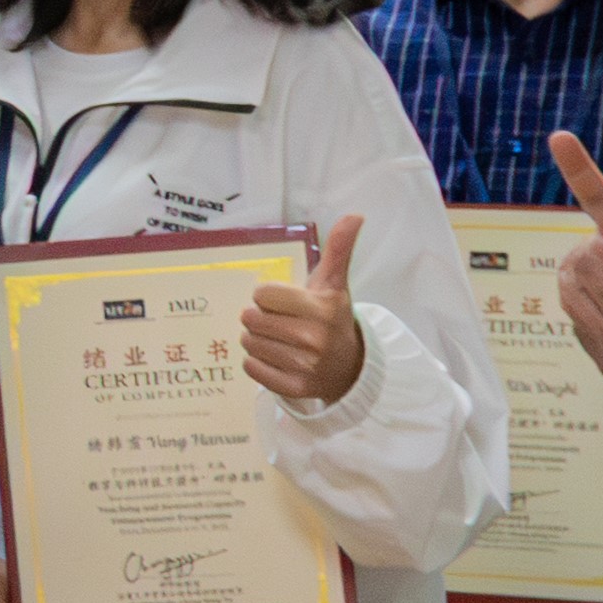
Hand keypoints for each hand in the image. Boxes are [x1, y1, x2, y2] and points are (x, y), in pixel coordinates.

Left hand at [240, 215, 369, 411]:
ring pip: (248, 343)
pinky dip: (256, 363)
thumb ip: (339, 249)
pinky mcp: (294, 388)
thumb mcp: (334, 283)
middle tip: (278, 321)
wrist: (349, 366)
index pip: (262, 295)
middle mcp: (314, 338)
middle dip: (259, 317)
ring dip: (256, 340)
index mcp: (322, 308)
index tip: (284, 302)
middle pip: (251, 319)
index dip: (267, 296)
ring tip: (277, 339)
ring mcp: (304, 366)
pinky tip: (275, 358)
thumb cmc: (332, 318)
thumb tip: (355, 215)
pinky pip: (251, 369)